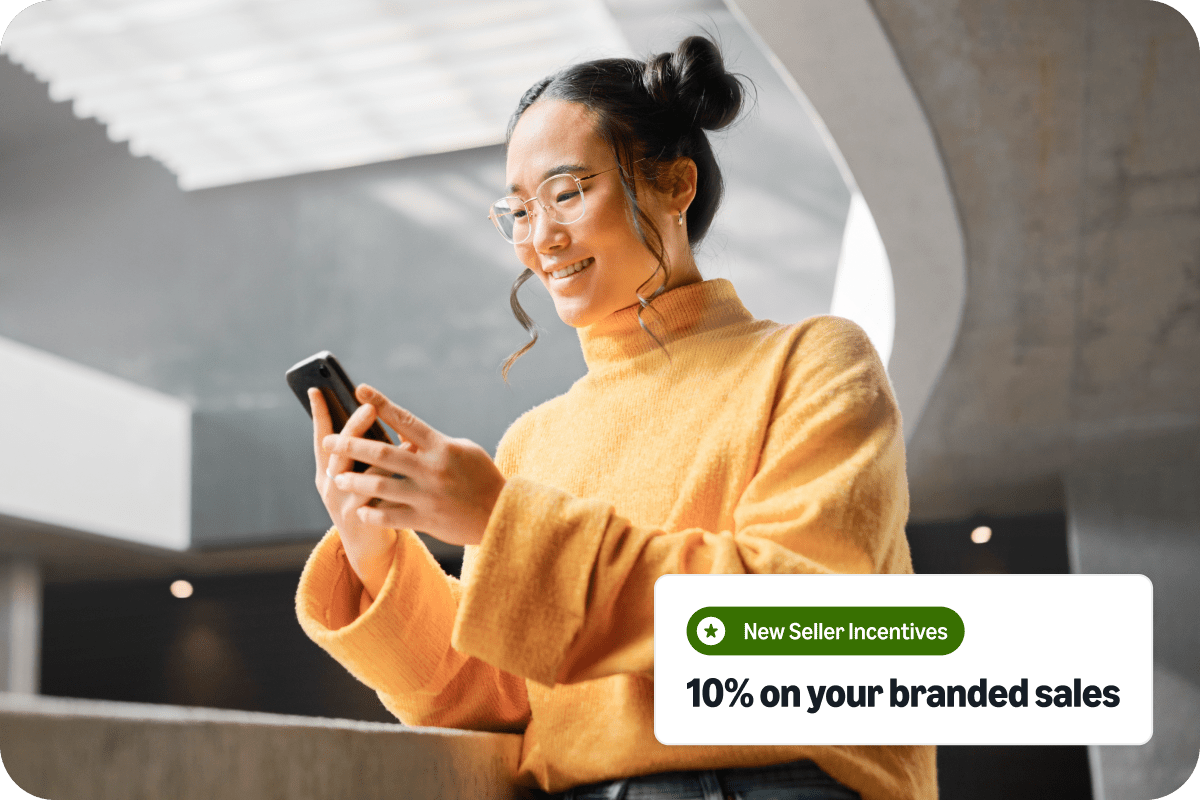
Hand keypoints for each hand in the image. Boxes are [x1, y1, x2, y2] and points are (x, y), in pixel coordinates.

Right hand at [310, 388, 398, 599]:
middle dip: (353, 428)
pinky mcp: (364, 520)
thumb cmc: (365, 501)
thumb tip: (373, 412)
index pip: (320, 437)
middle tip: (369, 408)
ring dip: (381, 452)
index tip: (317, 389)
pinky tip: (414, 464)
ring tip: (402, 436)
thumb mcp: (353, 476)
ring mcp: (345, 504)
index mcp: (325, 471)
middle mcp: (330, 486)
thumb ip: (359, 452)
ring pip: (360, 474)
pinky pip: (382, 495)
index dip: (319, 414)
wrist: (368, 547)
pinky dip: (398, 477)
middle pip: (339, 452)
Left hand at [322, 384, 505, 546]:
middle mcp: (432, 469)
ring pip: (379, 484)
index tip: (359, 390)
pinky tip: (358, 509)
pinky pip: (389, 516)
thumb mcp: (462, 450)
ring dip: (353, 479)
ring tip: (336, 476)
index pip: (405, 419)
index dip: (380, 403)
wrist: (502, 515)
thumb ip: (430, 442)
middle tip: (329, 440)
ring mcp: (427, 496)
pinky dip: (370, 512)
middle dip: (351, 444)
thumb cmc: (482, 478)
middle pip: (382, 451)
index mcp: (442, 447)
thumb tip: (400, 430)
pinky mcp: (426, 520)